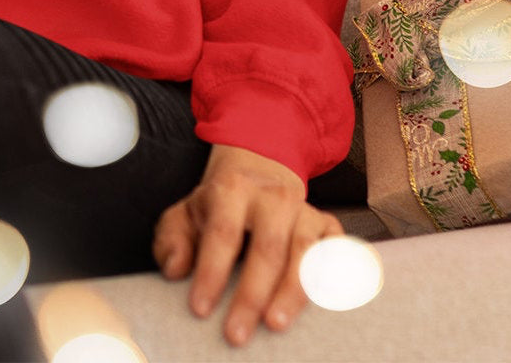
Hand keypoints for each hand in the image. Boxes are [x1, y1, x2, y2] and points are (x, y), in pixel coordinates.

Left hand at [151, 142, 344, 346]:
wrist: (257, 176)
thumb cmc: (217, 208)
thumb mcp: (184, 215)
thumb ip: (171, 240)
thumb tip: (175, 269)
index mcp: (232, 190)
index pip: (222, 234)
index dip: (211, 272)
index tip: (199, 309)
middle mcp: (273, 197)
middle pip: (266, 248)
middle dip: (251, 294)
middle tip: (236, 334)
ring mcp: (305, 210)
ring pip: (305, 253)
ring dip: (292, 293)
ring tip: (275, 325)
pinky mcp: (329, 226)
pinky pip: (339, 253)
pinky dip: (337, 278)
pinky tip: (327, 306)